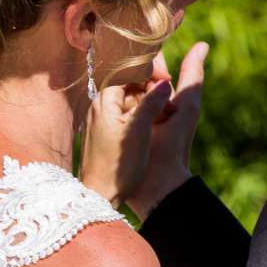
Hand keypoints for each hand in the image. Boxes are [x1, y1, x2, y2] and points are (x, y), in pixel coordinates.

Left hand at [80, 42, 207, 215]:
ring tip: (165, 112)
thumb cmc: (118, 166)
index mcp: (104, 101)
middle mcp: (98, 106)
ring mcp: (100, 120)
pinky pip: (125, 114)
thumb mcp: (138, 133)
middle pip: (129, 83)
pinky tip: (153, 126)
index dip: (150, 71)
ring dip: (148, 101)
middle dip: (150, 86)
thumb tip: (164, 83)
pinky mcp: (105, 134)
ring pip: (129, 99)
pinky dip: (141, 114)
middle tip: (168, 99)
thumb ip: (151, 104)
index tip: (168, 81)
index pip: (128, 70)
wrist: (100, 196)